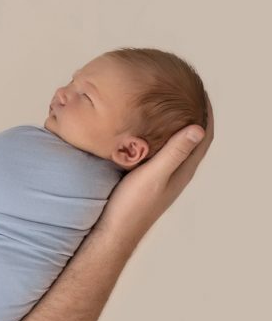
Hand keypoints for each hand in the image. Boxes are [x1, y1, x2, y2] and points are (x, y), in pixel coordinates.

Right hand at [96, 94, 213, 249]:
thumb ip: (175, 152)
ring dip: (172, 121)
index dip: (206, 112)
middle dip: (190, 112)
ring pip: (172, 141)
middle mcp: (175, 170)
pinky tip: (141, 124)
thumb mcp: (155, 175)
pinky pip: (156, 147)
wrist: (112, 231)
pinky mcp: (145, 175)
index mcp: (183, 170)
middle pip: (190, 136)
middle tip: (181, 89)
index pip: (204, 136)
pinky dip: (155, 132)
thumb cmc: (133, 207)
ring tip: (163, 99)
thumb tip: (198, 128)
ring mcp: (161, 173)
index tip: (199, 89)